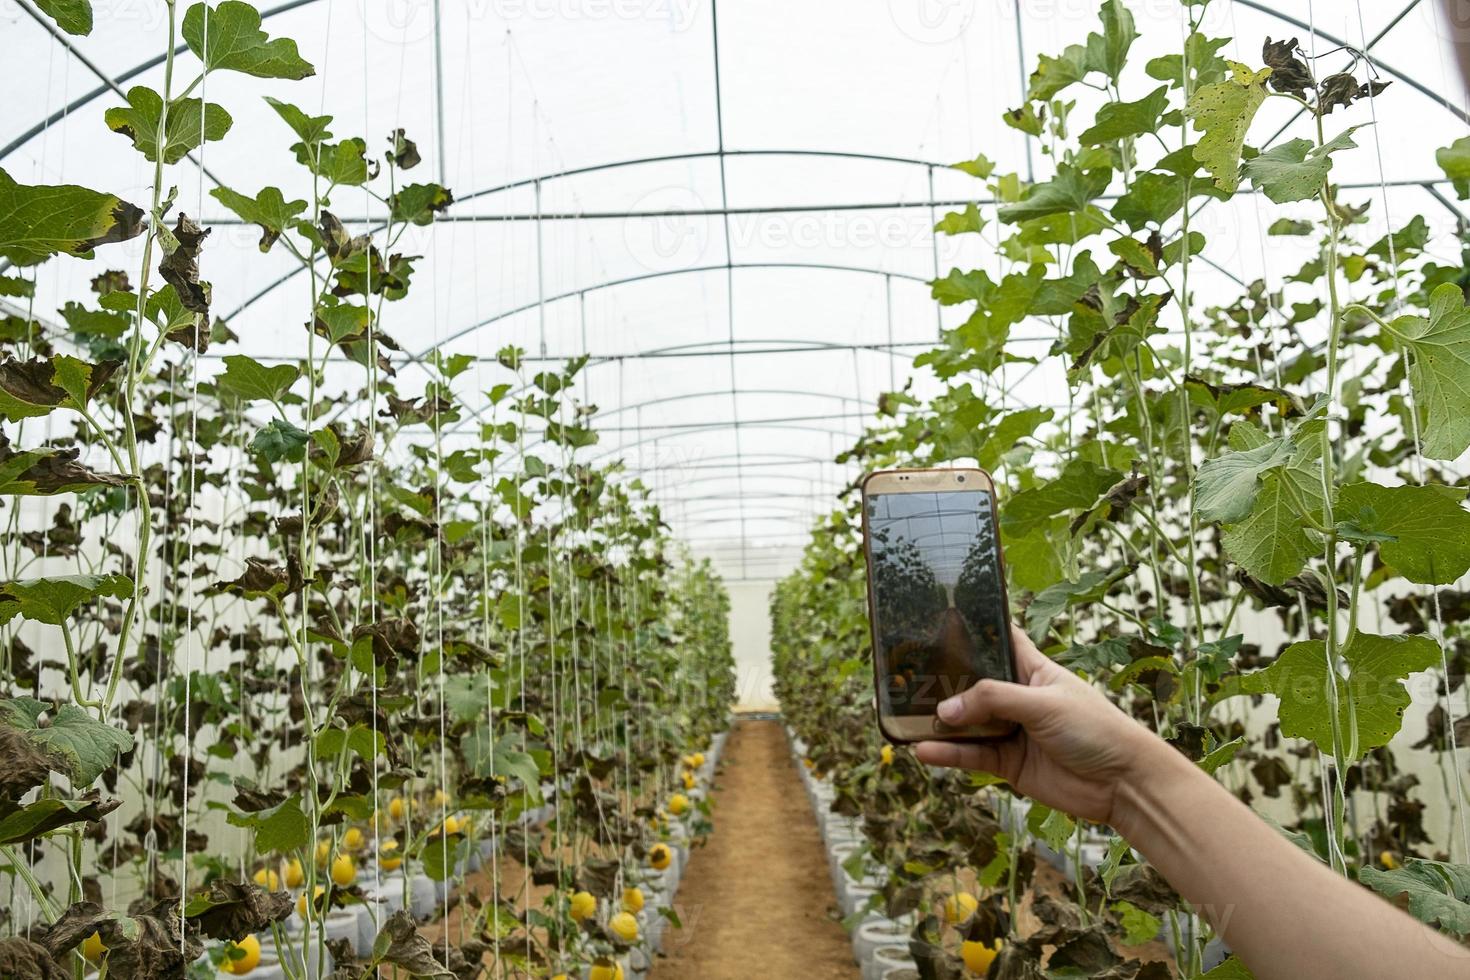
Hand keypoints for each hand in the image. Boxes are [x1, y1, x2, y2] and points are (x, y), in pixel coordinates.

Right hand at [914, 624, 1159, 825]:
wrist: (1122, 784)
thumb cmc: (1095, 729)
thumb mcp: (1043, 704)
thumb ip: (993, 701)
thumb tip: (945, 710)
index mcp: (1033, 670)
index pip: (1001, 640)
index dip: (976, 629)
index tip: (939, 618)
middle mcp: (1018, 698)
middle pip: (973, 684)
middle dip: (944, 681)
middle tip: (905, 675)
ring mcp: (1012, 731)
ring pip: (967, 723)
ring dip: (941, 722)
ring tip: (905, 718)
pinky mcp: (1008, 763)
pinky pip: (971, 755)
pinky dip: (948, 754)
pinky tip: (924, 751)